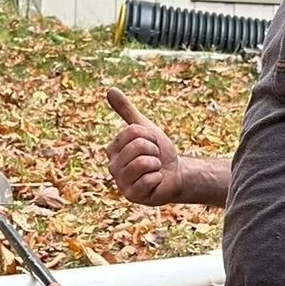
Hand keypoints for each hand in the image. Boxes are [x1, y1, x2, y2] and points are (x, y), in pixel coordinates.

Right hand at [106, 88, 184, 204]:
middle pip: (139, 146)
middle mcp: (112, 166)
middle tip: (154, 158)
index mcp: (112, 149)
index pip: (133, 132)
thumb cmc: (158, 152)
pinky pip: (150, 179)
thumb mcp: (144, 128)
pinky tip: (155, 182)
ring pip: (144, 163)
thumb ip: (127, 111)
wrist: (174, 173)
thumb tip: (110, 90)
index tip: (151, 143)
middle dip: (155, 150)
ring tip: (154, 169)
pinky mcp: (132, 196)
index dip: (149, 135)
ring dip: (156, 165)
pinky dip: (158, 178)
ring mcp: (121, 183)